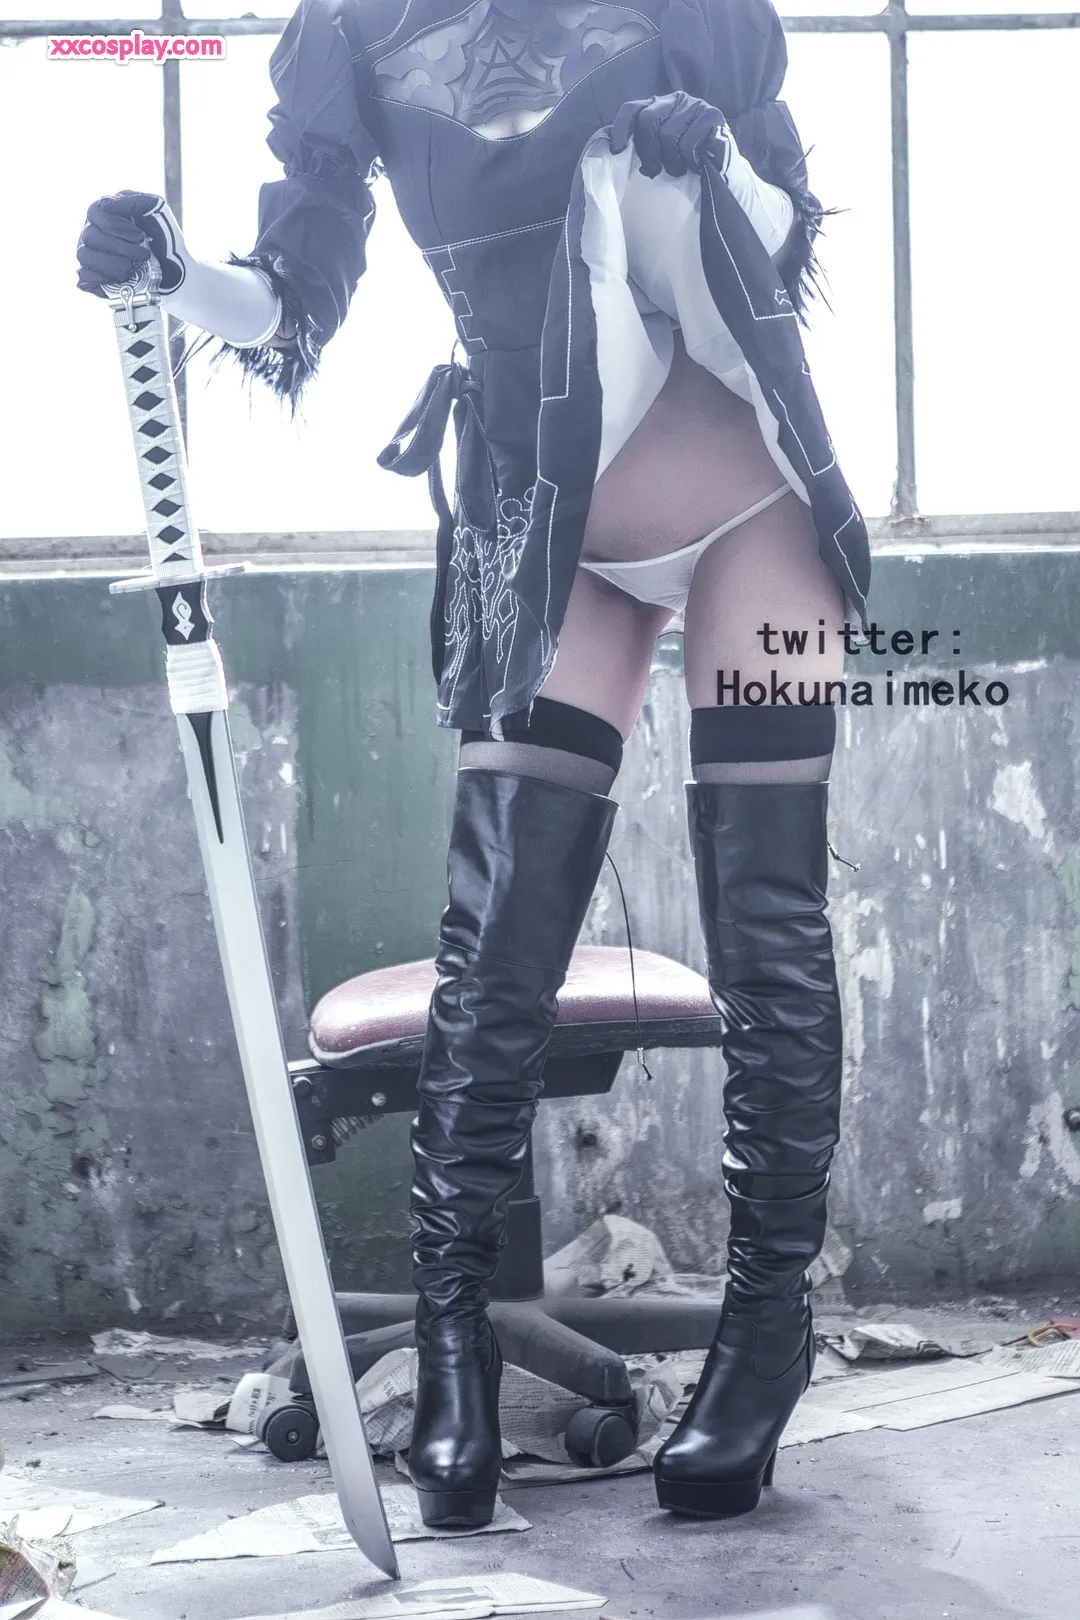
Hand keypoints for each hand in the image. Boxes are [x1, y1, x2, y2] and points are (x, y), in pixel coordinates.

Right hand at [76, 191, 187, 296]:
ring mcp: (89, 255)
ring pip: (84, 256)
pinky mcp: (92, 278)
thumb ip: (133, 200)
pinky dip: (104, 280)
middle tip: (144, 254)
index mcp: (103, 213)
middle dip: (121, 247)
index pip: (95, 213)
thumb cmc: (162, 235)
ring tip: (133, 268)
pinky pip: (85, 278)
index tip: (140, 236)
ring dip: (113, 264)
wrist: (174, 269)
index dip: (116, 226)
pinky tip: (122, 279)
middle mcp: (91, 232)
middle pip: (90, 236)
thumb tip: (105, 204)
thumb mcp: (155, 208)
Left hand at [609, 92, 728, 179]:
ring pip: (668, 135)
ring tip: (679, 169)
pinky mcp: (712, 116)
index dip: (621, 129)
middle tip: (653, 170)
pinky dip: (688, 161)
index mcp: (659, 105)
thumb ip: (641, 144)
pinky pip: (688, 142)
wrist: (721, 172)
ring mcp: (695, 105)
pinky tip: (695, 165)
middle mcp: (676, 99)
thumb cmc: (686, 163)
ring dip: (671, 161)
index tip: (617, 152)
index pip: (632, 109)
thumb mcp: (658, 152)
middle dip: (648, 151)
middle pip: (647, 120)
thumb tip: (614, 150)